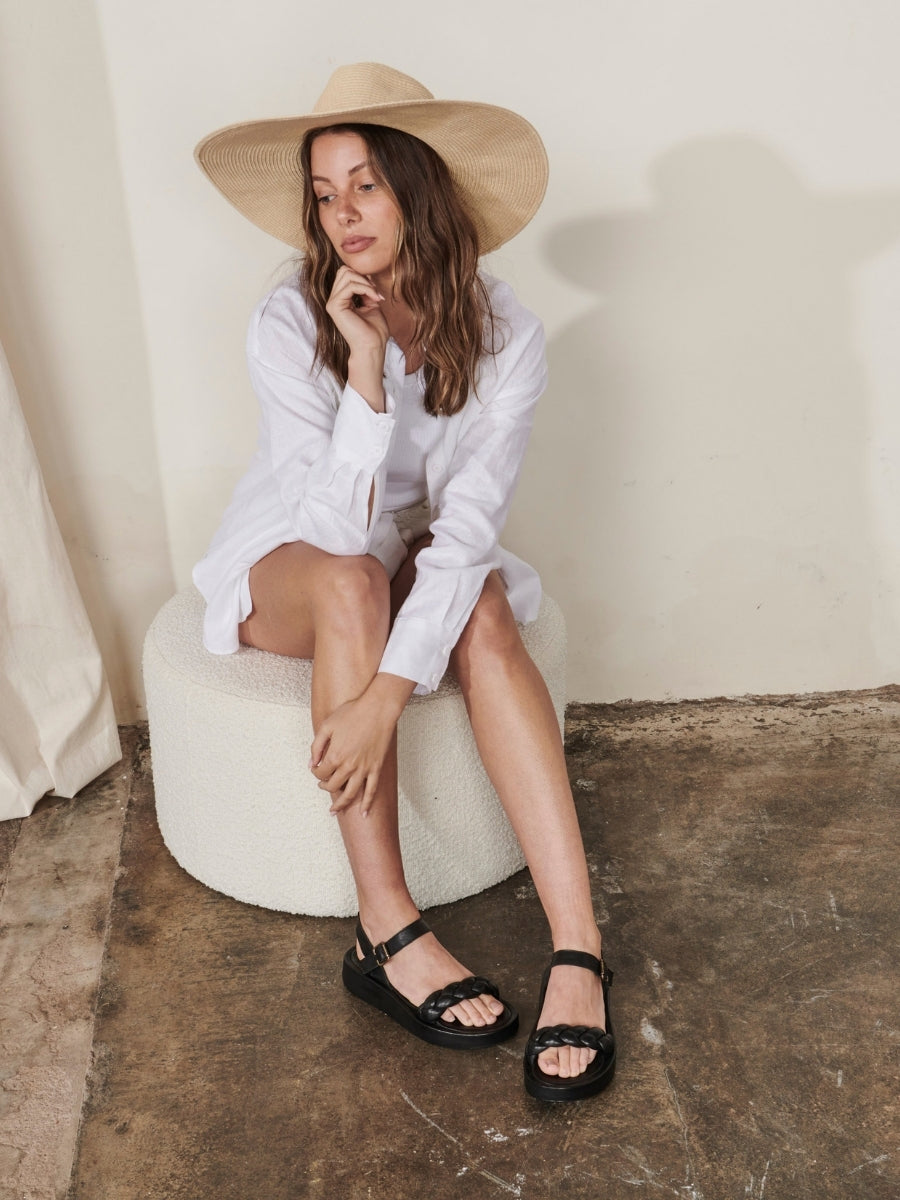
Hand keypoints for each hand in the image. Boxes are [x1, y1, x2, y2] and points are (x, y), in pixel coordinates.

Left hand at [309, 686, 398, 815]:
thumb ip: (316, 746)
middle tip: (322, 784)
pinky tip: (363, 814)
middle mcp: (348, 766)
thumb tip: (311, 763)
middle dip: (325, 787)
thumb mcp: (326, 726)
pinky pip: (372, 790)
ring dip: (341, 804)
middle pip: (333, 786)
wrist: (377, 709)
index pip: (320, 773)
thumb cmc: (352, 713)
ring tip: (334, 810)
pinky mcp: (376, 768)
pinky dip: (367, 804)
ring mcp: (364, 769)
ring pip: (350, 794)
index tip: (316, 769)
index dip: (316, 773)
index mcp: (334, 755)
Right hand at [325, 265, 388, 360]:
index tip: (377, 292)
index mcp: (340, 300)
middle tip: (375, 292)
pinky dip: (366, 288)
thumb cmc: (374, 331)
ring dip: (366, 283)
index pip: (346, 274)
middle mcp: (333, 300)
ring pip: (346, 274)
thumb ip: (366, 289)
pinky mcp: (334, 306)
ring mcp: (332, 303)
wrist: (372, 347)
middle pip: (344, 271)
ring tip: (376, 296)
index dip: (363, 277)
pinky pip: (350, 286)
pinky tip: (375, 299)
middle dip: (363, 277)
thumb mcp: (371, 304)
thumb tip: (366, 274)